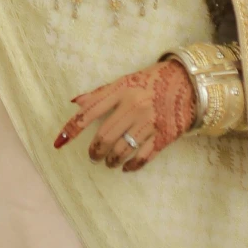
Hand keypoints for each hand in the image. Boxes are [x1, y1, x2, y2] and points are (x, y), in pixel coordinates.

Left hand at [54, 60, 195, 170]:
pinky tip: (125, 167)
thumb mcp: (125, 80)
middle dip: (94, 151)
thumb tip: (75, 103)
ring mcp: (149, 122)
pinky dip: (131, 166)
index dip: (72, 129)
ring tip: (108, 162)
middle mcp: (134, 107)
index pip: (89, 112)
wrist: (188, 83)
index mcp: (121, 91)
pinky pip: (142, 157)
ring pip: (121, 150)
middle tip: (93, 156)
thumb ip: (100, 93)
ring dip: (110, 160)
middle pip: (104, 136)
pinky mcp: (164, 136)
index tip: (59, 142)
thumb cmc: (152, 81)